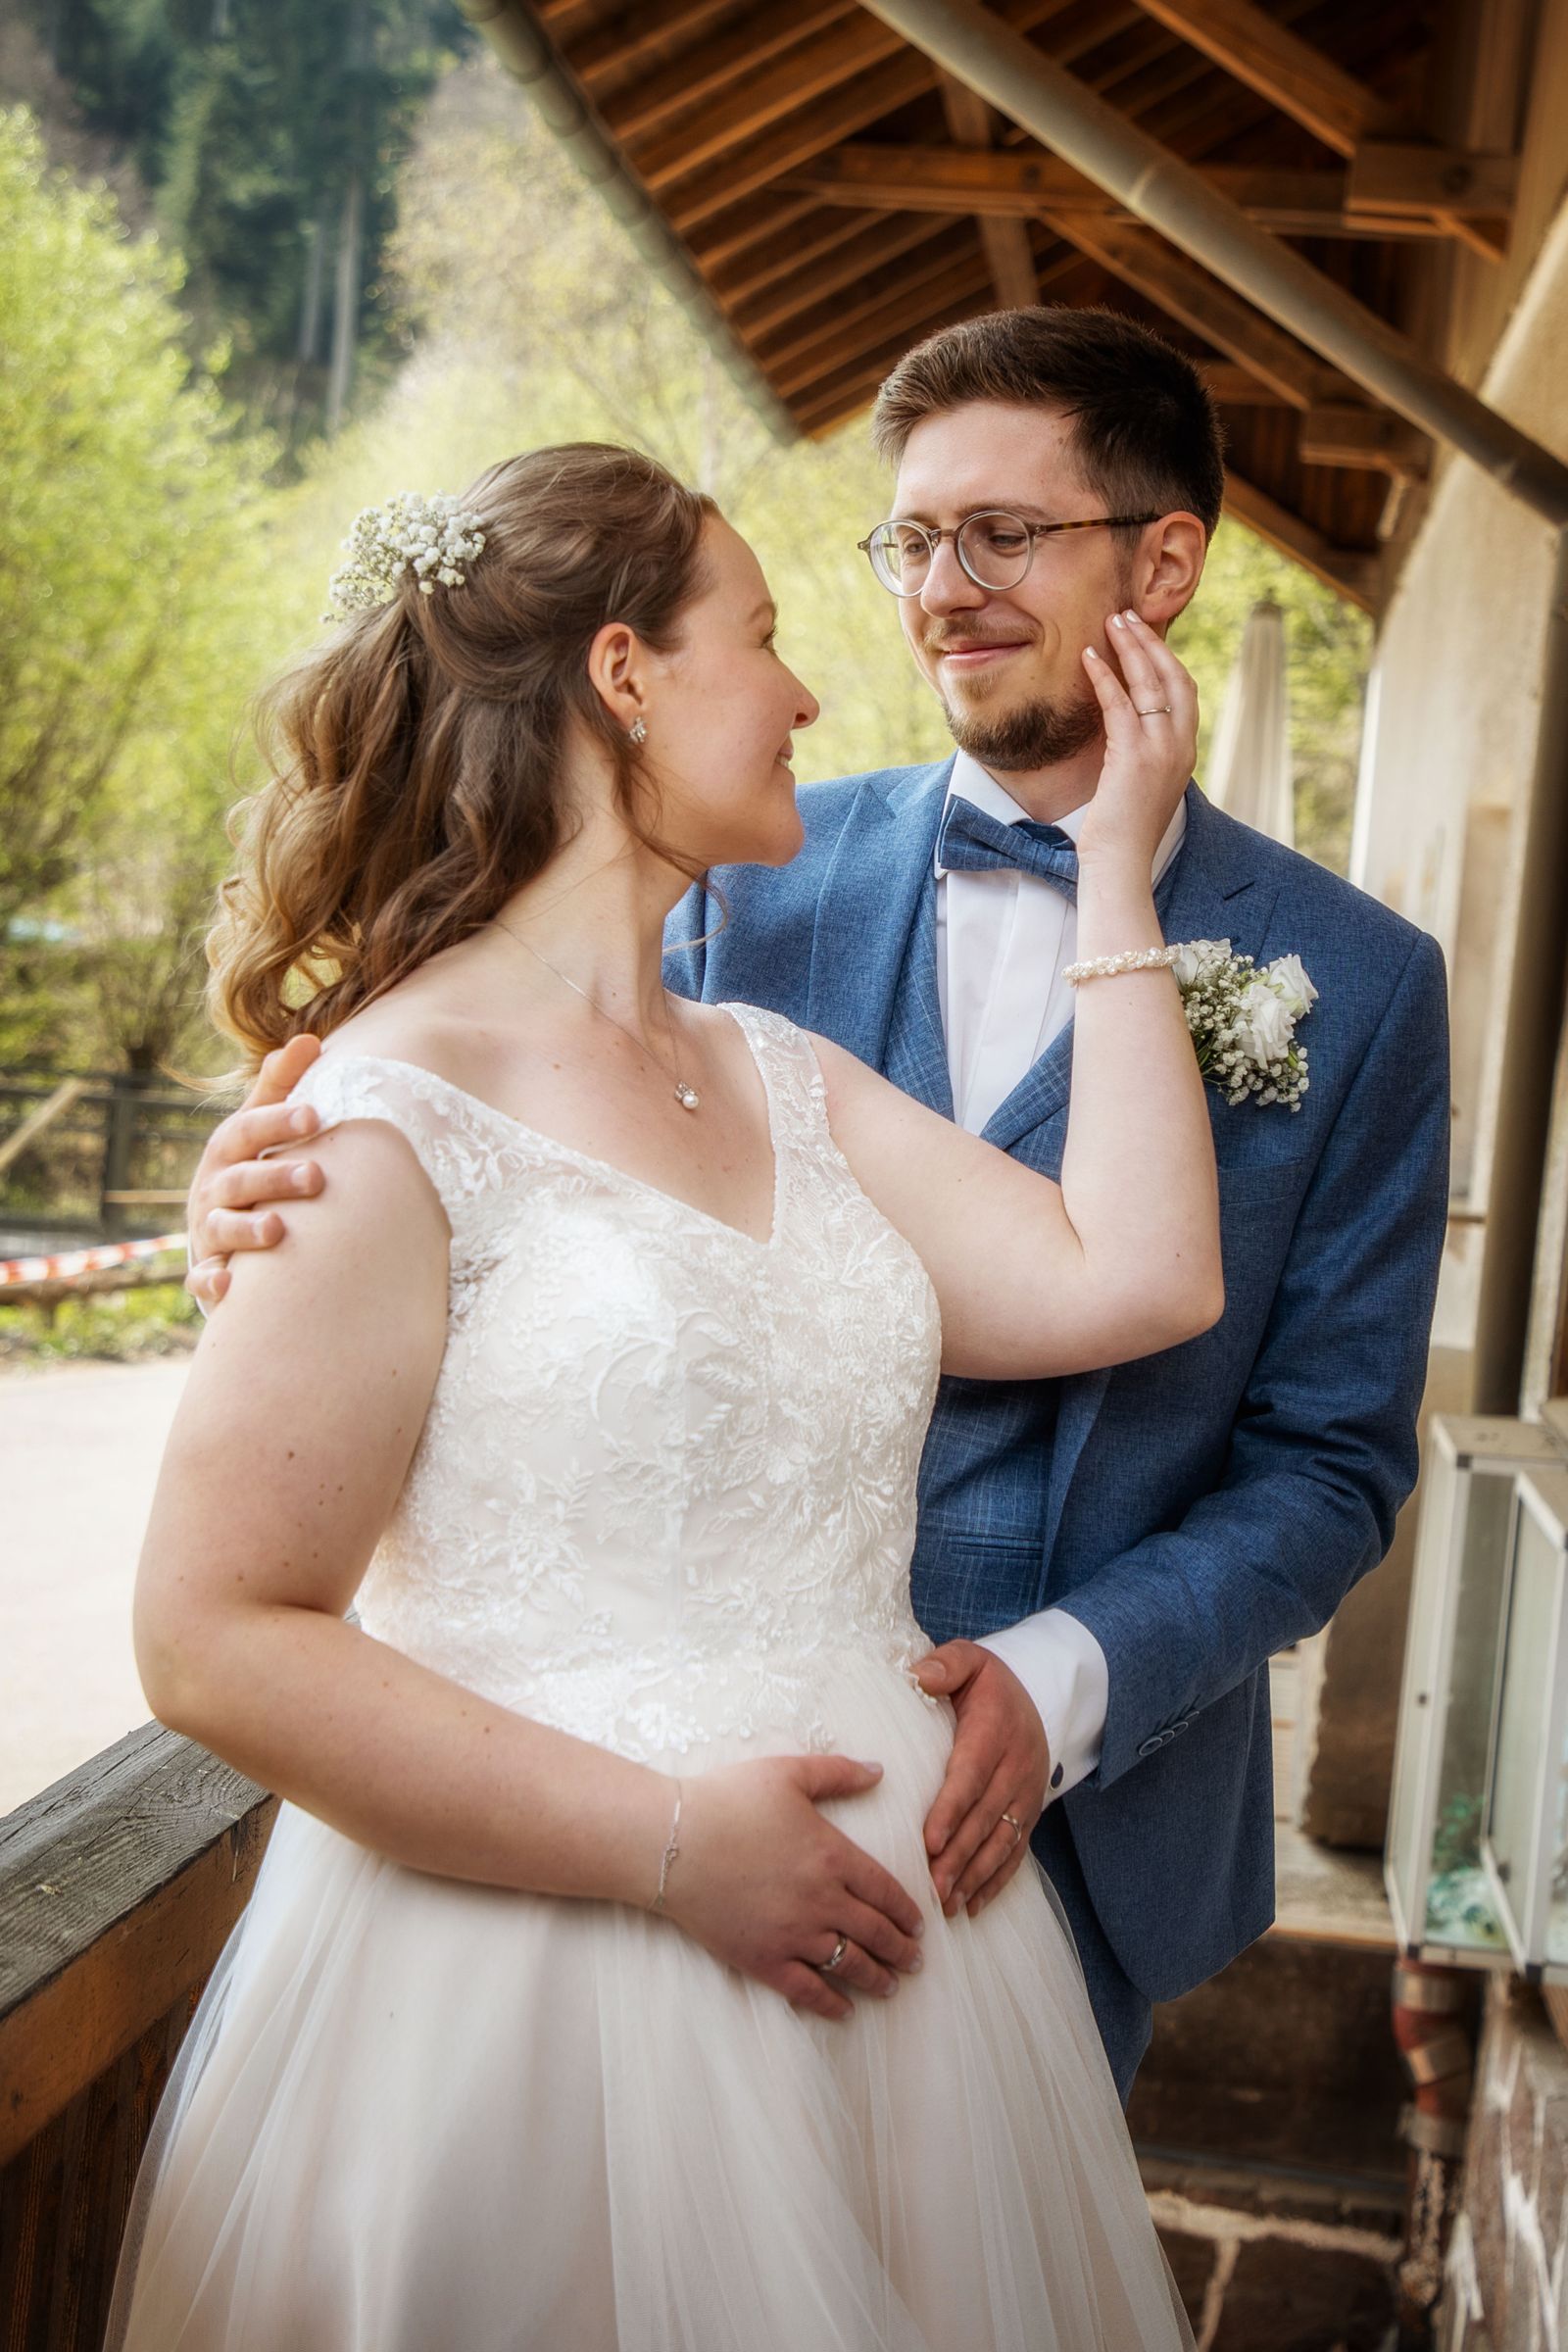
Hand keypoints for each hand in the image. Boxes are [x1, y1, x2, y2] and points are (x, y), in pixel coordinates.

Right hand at [185, 1034, 325, 1309]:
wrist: (214, 1224)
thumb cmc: (249, 1165)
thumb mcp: (258, 1126)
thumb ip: (280, 1086)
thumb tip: (308, 1039)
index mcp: (229, 1149)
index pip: (250, 1130)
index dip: (279, 1121)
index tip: (316, 1115)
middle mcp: (214, 1188)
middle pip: (241, 1180)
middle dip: (275, 1177)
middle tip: (317, 1177)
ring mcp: (208, 1229)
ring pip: (223, 1229)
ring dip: (248, 1230)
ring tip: (280, 1229)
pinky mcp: (207, 1268)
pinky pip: (204, 1280)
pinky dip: (213, 1284)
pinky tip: (231, 1286)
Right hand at [667, 1754, 926, 2021]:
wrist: (672, 1843)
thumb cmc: (728, 1800)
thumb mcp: (788, 1773)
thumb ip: (838, 1773)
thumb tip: (880, 1771)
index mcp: (833, 1856)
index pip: (886, 1891)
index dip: (907, 1912)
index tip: (920, 1925)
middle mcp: (823, 1900)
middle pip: (876, 1933)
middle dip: (901, 1951)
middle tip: (916, 1961)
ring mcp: (794, 1934)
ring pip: (850, 1965)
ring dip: (877, 1978)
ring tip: (891, 1986)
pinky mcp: (763, 1959)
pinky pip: (808, 1991)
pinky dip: (832, 2004)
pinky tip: (845, 2010)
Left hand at [915, 1642, 1048, 1920]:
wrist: (1039, 1694)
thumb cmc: (989, 1682)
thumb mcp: (970, 1660)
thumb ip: (945, 1664)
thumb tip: (916, 1676)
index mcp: (995, 1730)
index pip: (971, 1775)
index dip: (951, 1810)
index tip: (929, 1841)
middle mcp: (1016, 1767)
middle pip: (985, 1818)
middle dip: (959, 1855)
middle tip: (931, 1887)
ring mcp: (1027, 1794)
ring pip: (1002, 1841)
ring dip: (975, 1875)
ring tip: (948, 1903)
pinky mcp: (1030, 1812)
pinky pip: (1016, 1851)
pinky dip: (996, 1881)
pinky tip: (974, 1905)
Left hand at [1075, 609, 1198, 867]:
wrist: (1121, 863)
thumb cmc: (1124, 832)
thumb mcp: (1141, 785)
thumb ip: (1143, 755)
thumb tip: (1124, 731)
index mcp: (1186, 751)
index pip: (1184, 691)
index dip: (1166, 659)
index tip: (1145, 636)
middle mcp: (1181, 745)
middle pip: (1174, 676)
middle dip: (1151, 642)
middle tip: (1128, 616)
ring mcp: (1161, 750)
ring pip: (1151, 682)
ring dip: (1130, 647)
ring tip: (1111, 622)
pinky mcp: (1134, 756)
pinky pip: (1120, 704)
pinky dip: (1105, 676)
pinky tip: (1088, 657)